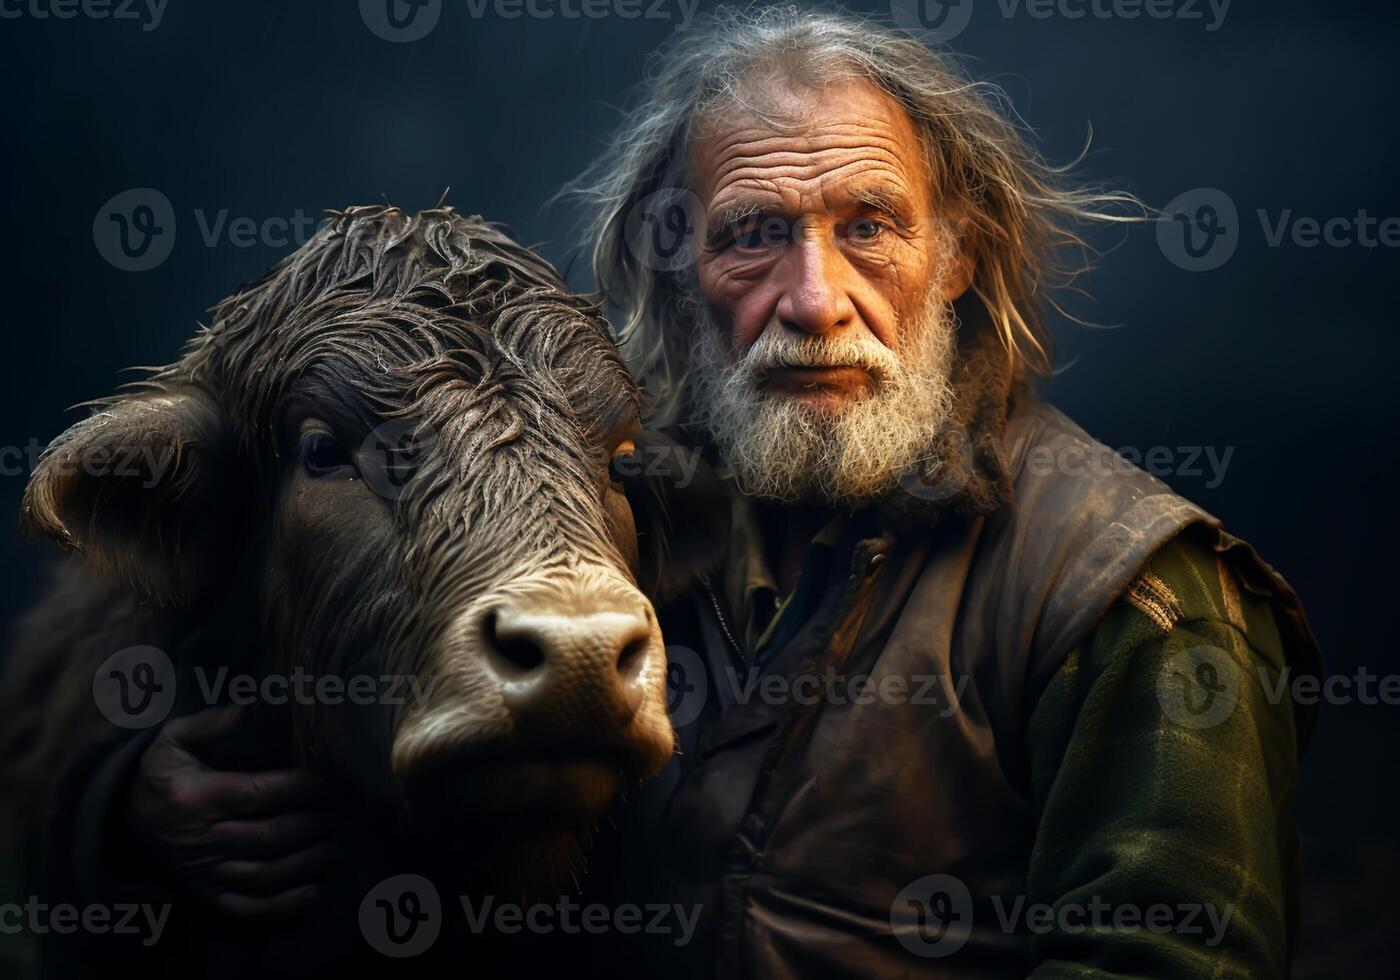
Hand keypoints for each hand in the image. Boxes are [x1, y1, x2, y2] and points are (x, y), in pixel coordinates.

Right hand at [127, 705, 337, 915]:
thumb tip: (242, 709)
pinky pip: (247, 906)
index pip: (259, 793)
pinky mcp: (206, 892)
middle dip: (312, 825)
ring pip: (265, 874)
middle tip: (340, 812)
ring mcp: (205, 870)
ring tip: (334, 847)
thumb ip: (206, 723)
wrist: (120, 820)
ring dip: (306, 863)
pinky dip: (282, 904)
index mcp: (199, 798)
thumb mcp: (171, 740)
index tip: (329, 777)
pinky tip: (312, 891)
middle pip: (270, 836)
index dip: (299, 786)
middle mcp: (204, 837)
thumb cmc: (160, 774)